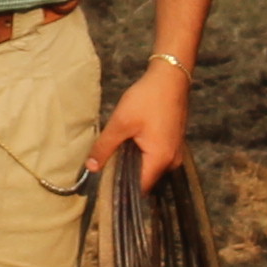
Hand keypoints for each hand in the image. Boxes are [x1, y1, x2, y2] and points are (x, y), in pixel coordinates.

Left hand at [92, 56, 193, 190]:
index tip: (102, 187)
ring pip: (150, 168)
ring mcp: (175, 152)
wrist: (171, 77)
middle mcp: (172, 161)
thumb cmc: (147, 98)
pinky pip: (155, 158)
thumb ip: (104, 147)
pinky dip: (142, 155)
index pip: (139, 188)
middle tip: (104, 170)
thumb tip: (91, 168)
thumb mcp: (120, 123)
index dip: (120, 189)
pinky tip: (128, 146)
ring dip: (133, 164)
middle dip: (125, 176)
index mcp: (160, 159)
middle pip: (145, 180)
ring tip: (114, 157)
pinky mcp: (173, 144)